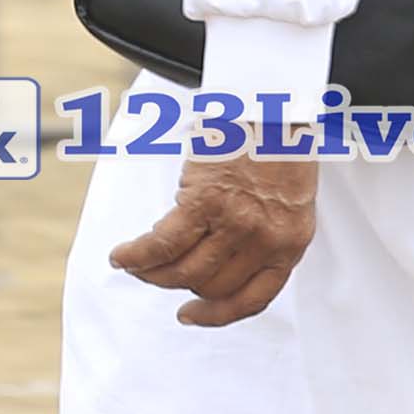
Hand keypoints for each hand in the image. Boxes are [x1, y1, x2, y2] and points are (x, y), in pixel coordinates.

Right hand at [108, 151, 316, 327]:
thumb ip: (265, 232)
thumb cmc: (278, 142)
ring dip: (153, 275)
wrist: (273, 99)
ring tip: (136, 267)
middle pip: (212, 286)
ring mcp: (236, 223)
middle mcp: (266, 240)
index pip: (253, 299)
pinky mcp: (204, 201)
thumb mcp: (288, 198)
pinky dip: (137, 256)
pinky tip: (122, 256)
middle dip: (180, 285)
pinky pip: (163, 244)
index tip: (193, 314)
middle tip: (158, 274)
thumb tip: (222, 260)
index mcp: (291, 242)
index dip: (218, 314)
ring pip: (184, 271)